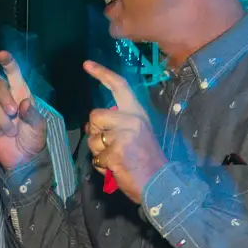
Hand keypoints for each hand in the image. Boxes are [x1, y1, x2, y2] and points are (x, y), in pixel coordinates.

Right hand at [0, 51, 47, 170]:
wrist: (23, 159)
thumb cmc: (33, 139)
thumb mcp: (39, 127)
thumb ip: (32, 114)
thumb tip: (23, 103)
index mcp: (21, 95)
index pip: (14, 75)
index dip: (8, 63)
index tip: (2, 54)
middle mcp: (6, 99)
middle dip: (4, 98)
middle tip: (13, 113)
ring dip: (3, 121)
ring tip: (12, 132)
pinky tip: (0, 134)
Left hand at [82, 60, 165, 202]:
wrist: (161, 184)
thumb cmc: (147, 162)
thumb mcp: (136, 137)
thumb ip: (117, 126)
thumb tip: (93, 126)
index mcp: (138, 114)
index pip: (119, 87)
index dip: (102, 74)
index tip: (86, 64)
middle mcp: (132, 120)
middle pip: (95, 115)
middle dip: (95, 133)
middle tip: (110, 148)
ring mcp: (124, 135)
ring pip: (92, 139)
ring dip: (98, 153)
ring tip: (117, 160)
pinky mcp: (117, 152)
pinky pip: (97, 158)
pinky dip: (102, 167)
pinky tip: (117, 169)